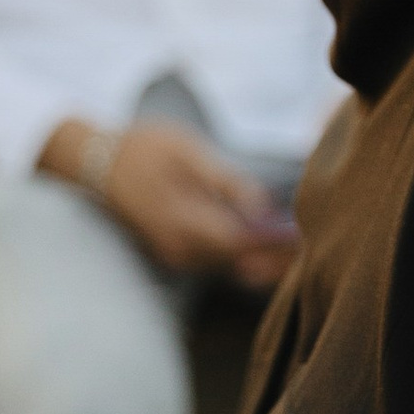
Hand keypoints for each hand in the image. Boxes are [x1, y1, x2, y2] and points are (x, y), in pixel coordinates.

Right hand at [40, 117, 297, 286]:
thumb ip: (226, 182)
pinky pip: (218, 261)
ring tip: (301, 246)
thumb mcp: (187, 151)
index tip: (310, 235)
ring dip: (265, 259)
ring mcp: (176, 256)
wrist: (95, 163)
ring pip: (232, 266)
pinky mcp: (176, 253)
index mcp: (184, 223)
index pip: (244, 244)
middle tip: (318, 245)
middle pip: (242, 262)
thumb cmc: (143, 147)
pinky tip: (270, 244)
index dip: (279, 243)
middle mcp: (180, 250)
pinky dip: (245, 256)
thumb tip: (263, 208)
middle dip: (279, 256)